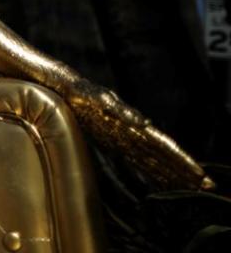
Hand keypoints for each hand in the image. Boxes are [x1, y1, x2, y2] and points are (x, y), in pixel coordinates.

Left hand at [64, 78, 213, 190]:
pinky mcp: (116, 142)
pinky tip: (165, 181)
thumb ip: (121, 112)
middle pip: (164, 155)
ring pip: (155, 159)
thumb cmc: (86, 94)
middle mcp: (134, 134)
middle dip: (184, 169)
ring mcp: (127, 138)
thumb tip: (143, 124)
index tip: (199, 175)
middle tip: (207, 185)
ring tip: (194, 186)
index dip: (181, 160)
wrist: (68, 90)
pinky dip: (154, 171)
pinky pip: (140, 160)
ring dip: (173, 172)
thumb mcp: (102, 101)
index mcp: (133, 125)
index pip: (163, 147)